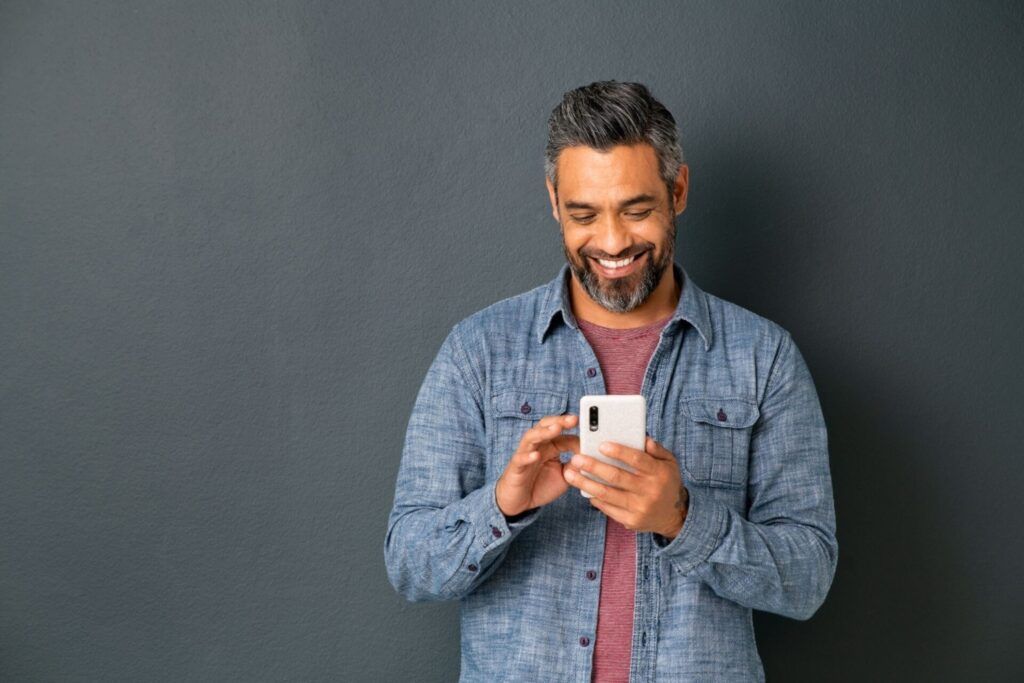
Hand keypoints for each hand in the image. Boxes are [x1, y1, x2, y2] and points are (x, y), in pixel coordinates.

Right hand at [495, 413, 580, 516]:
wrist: (520, 502)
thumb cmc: (541, 486)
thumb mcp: (564, 476)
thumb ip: (575, 466)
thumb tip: (589, 458)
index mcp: (550, 447)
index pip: (562, 434)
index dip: (574, 433)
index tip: (589, 431)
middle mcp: (537, 446)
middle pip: (545, 427)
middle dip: (559, 421)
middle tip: (574, 419)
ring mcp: (525, 455)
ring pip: (531, 437)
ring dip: (543, 432)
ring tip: (556, 429)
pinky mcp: (516, 467)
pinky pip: (520, 459)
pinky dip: (528, 456)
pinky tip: (536, 455)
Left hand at [563, 435, 688, 538]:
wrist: (673, 515)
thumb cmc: (667, 482)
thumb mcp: (669, 462)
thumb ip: (656, 449)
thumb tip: (643, 438)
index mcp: (659, 473)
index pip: (637, 460)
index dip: (619, 452)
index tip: (601, 445)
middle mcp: (649, 491)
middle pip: (617, 477)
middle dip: (594, 466)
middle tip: (576, 458)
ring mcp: (639, 508)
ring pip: (607, 494)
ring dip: (586, 483)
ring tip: (570, 473)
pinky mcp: (630, 520)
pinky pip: (608, 508)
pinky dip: (594, 497)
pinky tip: (584, 488)